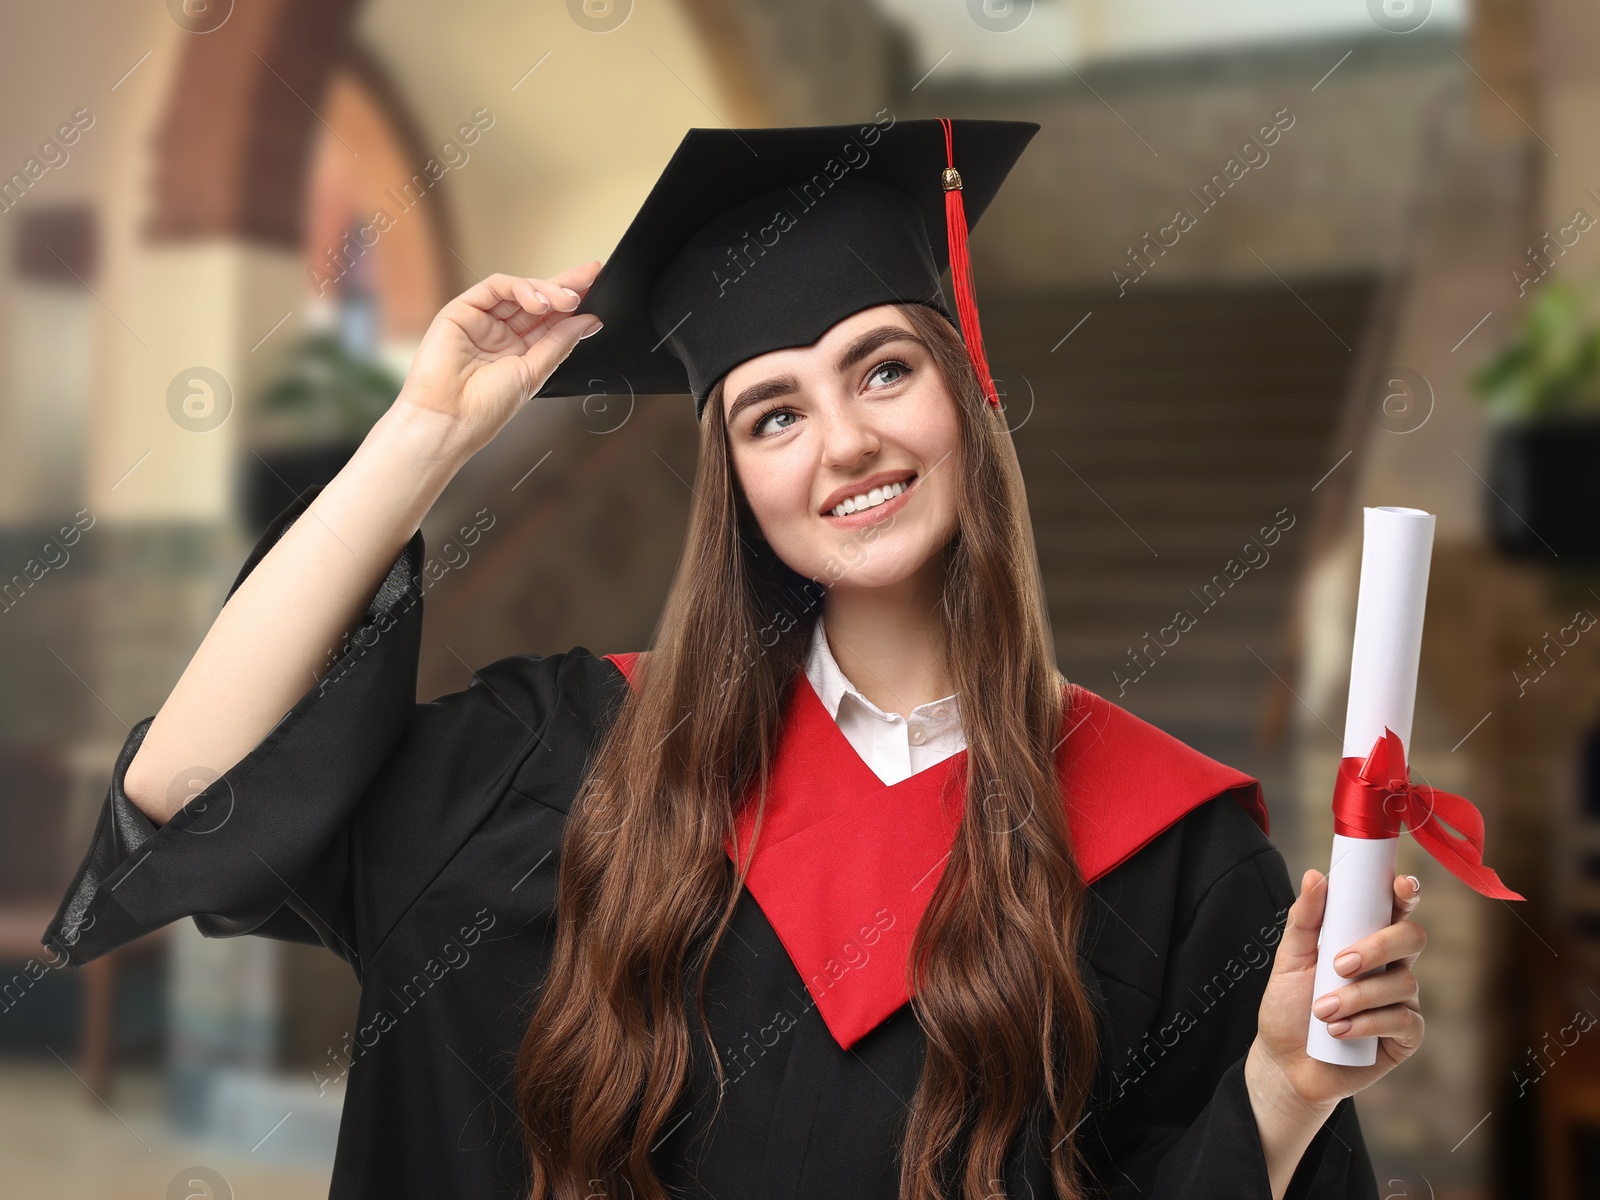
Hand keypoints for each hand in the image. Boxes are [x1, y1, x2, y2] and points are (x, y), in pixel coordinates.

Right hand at [395, 262, 604, 460]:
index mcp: (519, 352)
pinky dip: (520, 289)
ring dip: (547, 290)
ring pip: (519, 291)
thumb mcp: (534, 373)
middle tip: (591, 279)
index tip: (599, 289)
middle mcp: (500, 334)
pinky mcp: (461, 310)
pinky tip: (538, 302)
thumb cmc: (484, 408)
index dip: (573, 304)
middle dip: (565, 287)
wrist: (448, 421)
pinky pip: (494, 287)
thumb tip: (588, 321)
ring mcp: (481, 321)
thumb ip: (559, 343)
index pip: (550, 320)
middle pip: (537, 300)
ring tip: (567, 300)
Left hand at [1248, 870, 1426, 1117]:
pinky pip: (1402, 1020)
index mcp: (1364, 940)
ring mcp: (1400, 1000)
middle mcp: (1389, 966)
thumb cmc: (1289, 1007)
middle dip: (1377, 947)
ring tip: (1322, 1012)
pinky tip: (1338, 1032)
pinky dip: (1366, 1024)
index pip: (1393, 909)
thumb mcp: (1289, 959)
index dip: (1404, 893)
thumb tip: (1315, 876)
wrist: (1285, 1062)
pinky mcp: (1405, 1036)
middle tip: (1338, 965)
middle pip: (1410, 938)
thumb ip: (1304, 919)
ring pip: (1402, 982)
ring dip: (1356, 997)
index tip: (1401, 885)